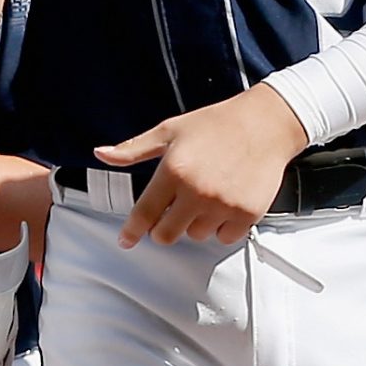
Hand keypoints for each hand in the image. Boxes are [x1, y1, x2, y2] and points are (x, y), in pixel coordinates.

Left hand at [96, 84, 307, 245]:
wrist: (265, 124)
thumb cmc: (215, 124)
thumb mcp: (168, 131)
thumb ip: (133, 149)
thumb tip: (101, 154)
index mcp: (174, 171)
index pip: (144, 213)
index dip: (131, 231)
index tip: (125, 241)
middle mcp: (197, 191)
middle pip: (167, 234)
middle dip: (162, 229)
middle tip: (169, 214)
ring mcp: (224, 205)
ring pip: (196, 236)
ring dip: (193, 225)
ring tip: (202, 199)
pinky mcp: (248, 213)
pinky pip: (225, 238)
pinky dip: (221, 229)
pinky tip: (222, 207)